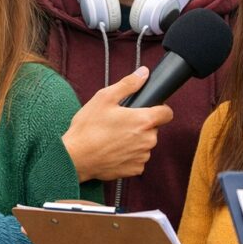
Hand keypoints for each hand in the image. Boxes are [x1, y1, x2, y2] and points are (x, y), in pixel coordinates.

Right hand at [62, 67, 173, 182]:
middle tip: (120, 122)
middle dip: (141, 124)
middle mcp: (148, 141)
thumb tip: (143, 73)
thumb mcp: (104, 98)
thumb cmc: (88, 128)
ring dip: (135, 140)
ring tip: (113, 137)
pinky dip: (128, 154)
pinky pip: (137, 158)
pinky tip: (112, 150)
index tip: (147, 108)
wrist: (75, 158)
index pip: (167, 113)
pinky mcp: (135, 170)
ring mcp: (142, 157)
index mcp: (144, 121)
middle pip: (153, 128)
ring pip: (145, 143)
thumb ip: (128, 84)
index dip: (158, 108)